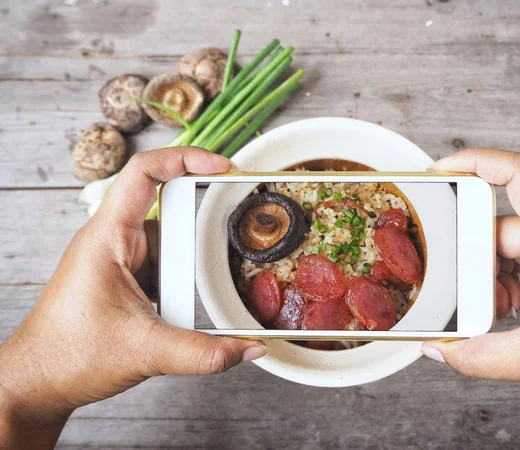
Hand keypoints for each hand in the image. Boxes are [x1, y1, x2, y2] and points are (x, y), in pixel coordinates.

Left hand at [0, 147, 268, 447]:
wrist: (38, 381)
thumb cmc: (67, 355)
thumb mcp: (146, 351)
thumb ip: (205, 353)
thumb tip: (250, 347)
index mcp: (108, 237)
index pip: (144, 172)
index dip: (185, 158)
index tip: (221, 166)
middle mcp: (113, 240)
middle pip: (167, 205)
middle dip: (204, 213)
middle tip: (238, 217)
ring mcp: (120, 258)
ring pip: (169, 238)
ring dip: (195, 250)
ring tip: (225, 264)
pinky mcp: (127, 277)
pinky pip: (165, 262)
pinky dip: (186, 273)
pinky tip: (200, 291)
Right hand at [421, 149, 519, 404]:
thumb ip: (481, 356)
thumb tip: (439, 347)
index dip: (478, 160)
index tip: (443, 169)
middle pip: (499, 220)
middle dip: (472, 252)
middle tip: (458, 281)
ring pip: (504, 243)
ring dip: (485, 273)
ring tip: (486, 304)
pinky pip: (514, 259)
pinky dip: (498, 280)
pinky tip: (500, 306)